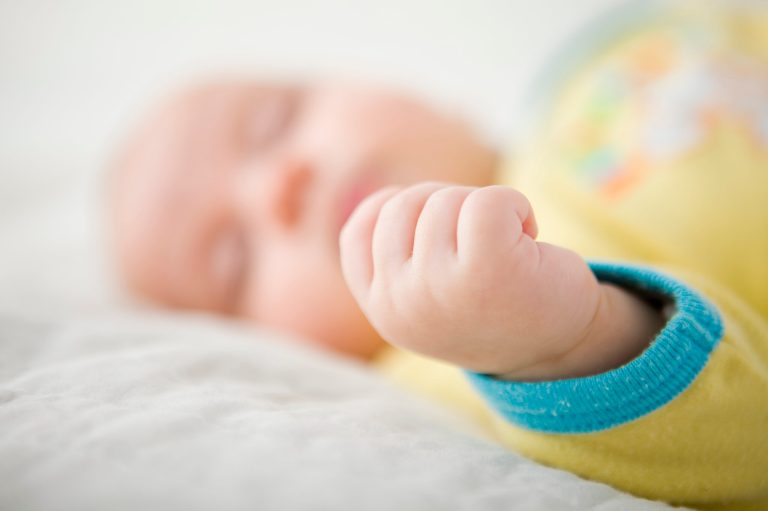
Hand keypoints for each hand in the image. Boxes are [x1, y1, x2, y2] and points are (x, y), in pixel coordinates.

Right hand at [339, 183, 605, 378]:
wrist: (562, 345)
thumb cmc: (492, 306)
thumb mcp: (428, 294)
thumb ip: (398, 260)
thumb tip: (391, 201)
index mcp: (383, 310)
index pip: (358, 233)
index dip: (393, 210)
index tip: (437, 224)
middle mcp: (402, 303)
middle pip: (403, 206)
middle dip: (447, 204)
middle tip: (481, 235)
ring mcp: (439, 287)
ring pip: (444, 200)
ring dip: (485, 207)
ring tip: (506, 243)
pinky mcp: (486, 269)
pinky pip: (488, 201)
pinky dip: (516, 204)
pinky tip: (529, 232)